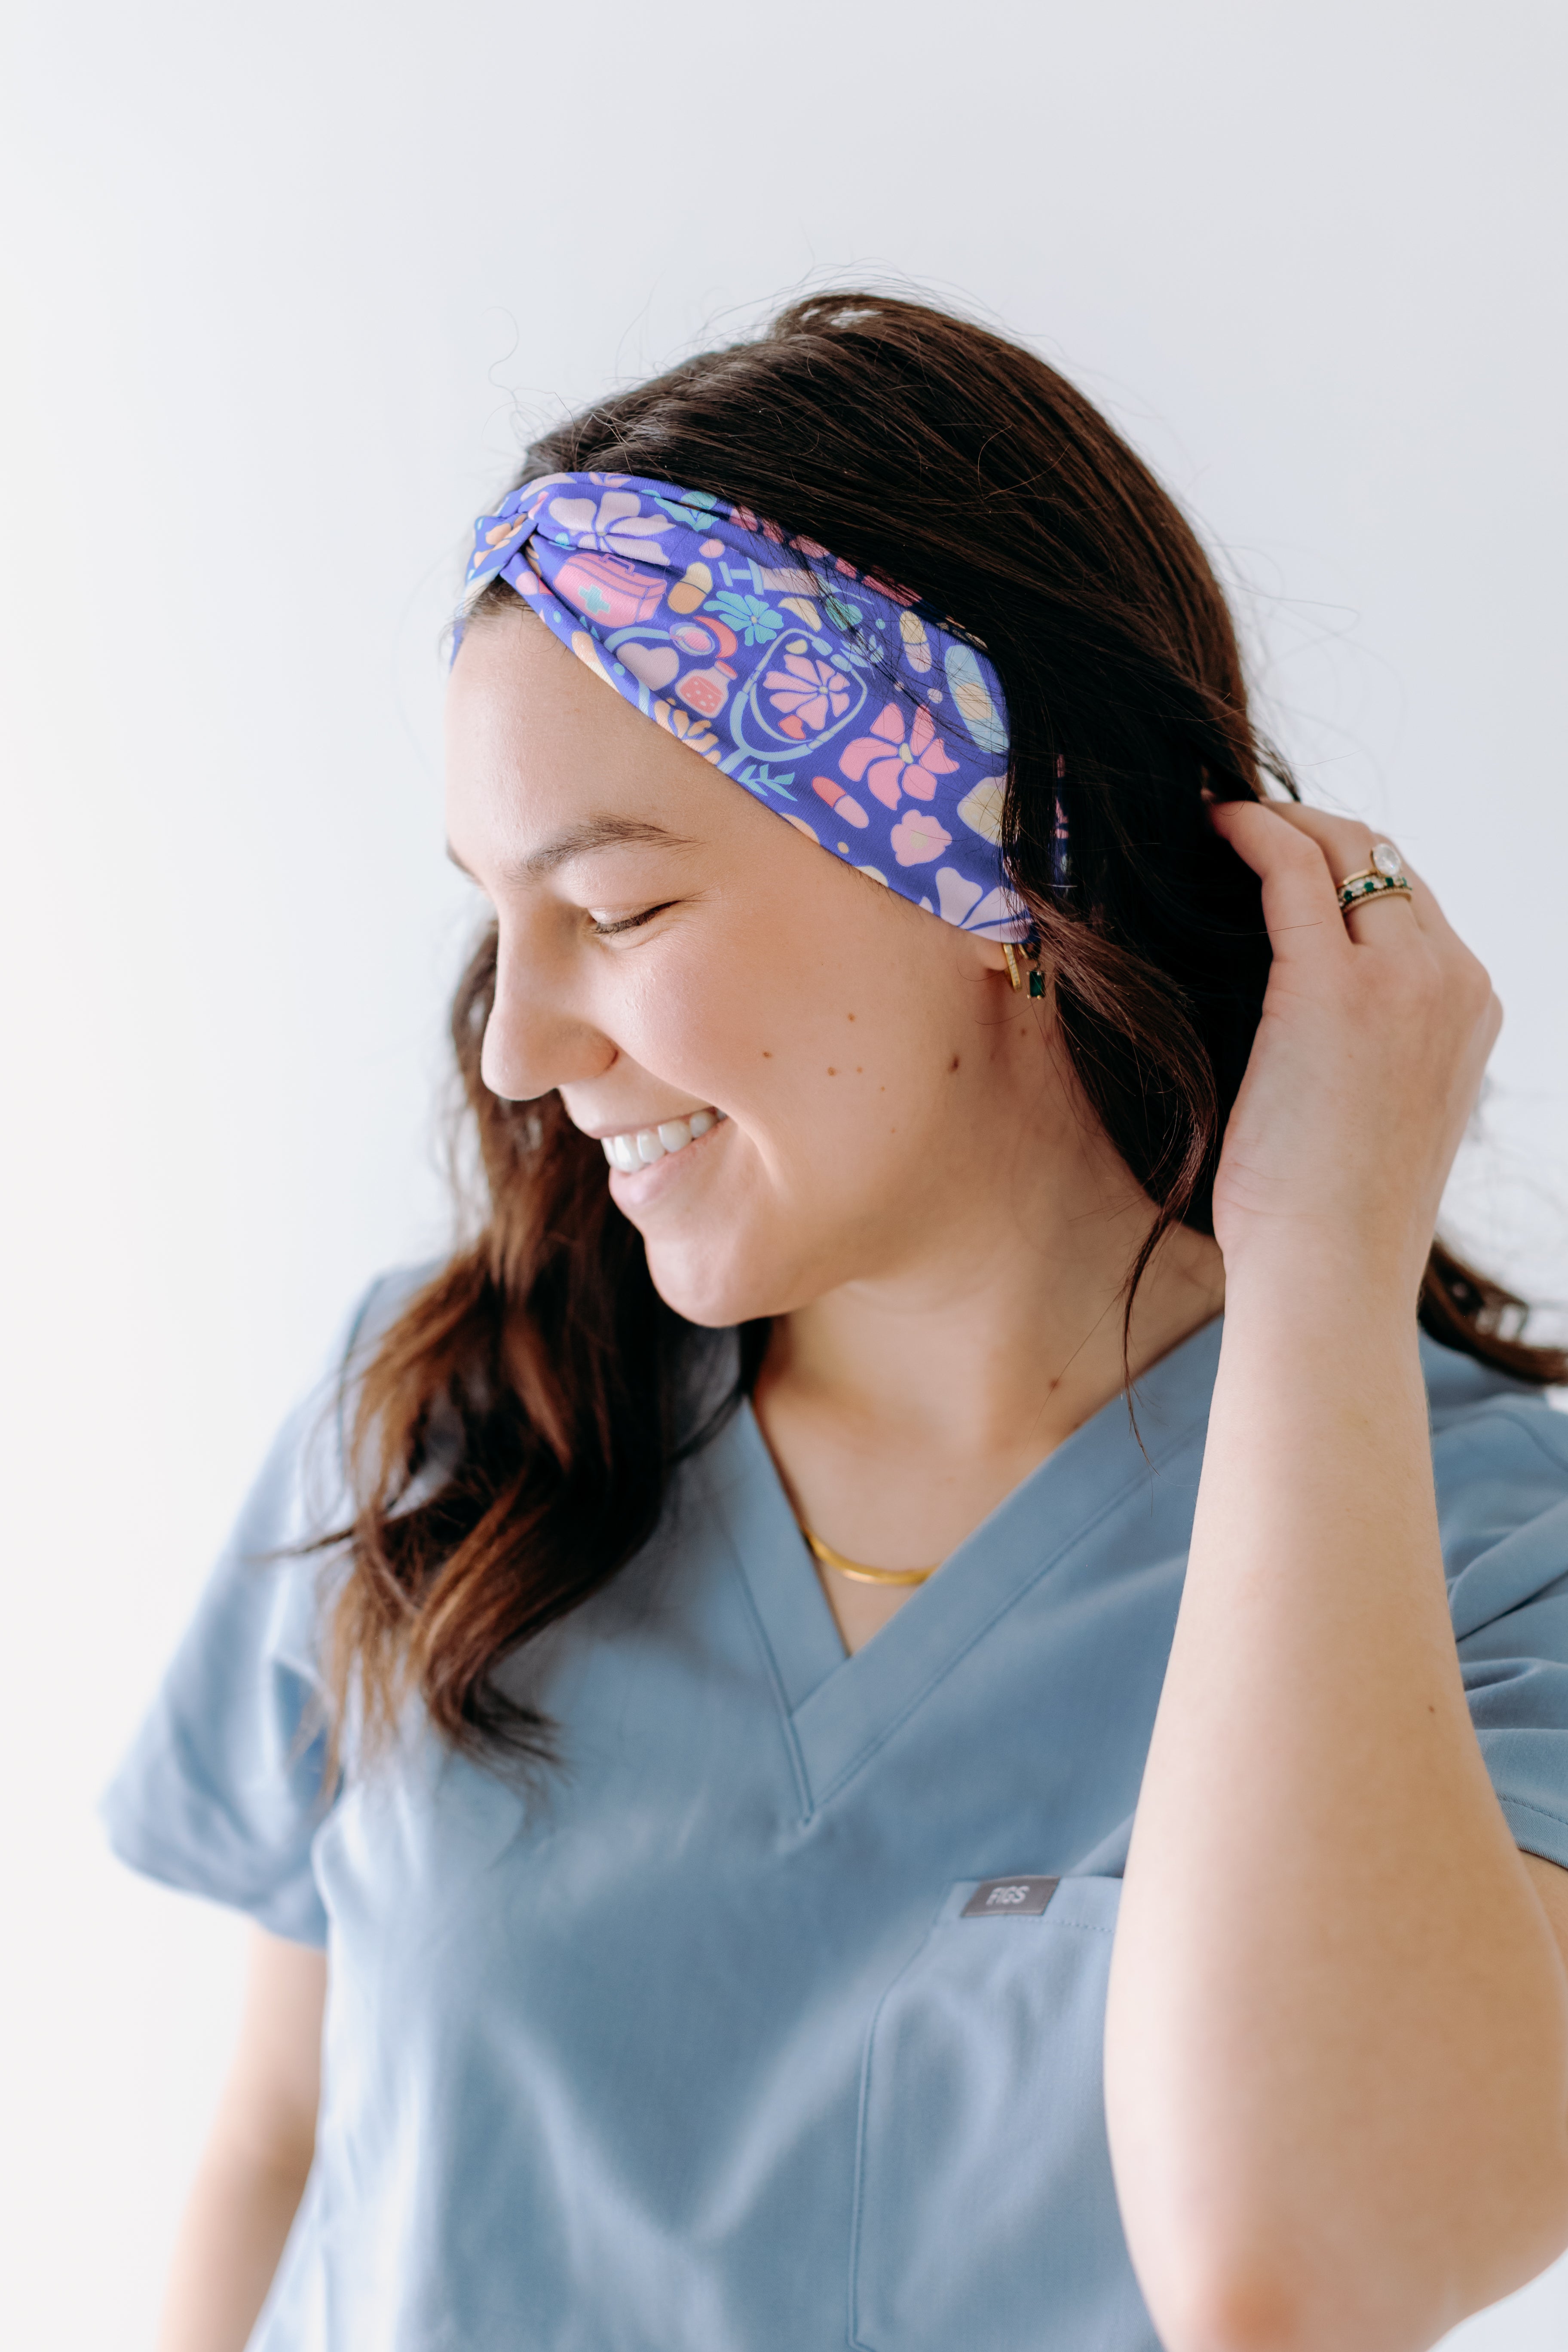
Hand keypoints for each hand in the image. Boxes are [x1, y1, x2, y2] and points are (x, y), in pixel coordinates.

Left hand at [1204, 800, 1500, 1297]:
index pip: (1412, 899)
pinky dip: (1251, 833)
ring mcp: (1403, 978)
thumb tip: (1308, 1012)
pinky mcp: (1333, 985)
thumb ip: (1370, 1042)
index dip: (1346, 865)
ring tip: (1225, 821)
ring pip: (1346, 848)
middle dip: (1315, 827)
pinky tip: (1211, 826)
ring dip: (1284, 820)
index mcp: (1470, 1008)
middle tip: (1244, 823)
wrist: (1333, 1272)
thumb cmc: (1333, 1216)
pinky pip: (1292, 870)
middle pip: (1385, 858)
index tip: (1284, 852)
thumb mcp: (1380, 1108)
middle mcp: (1454, 979)